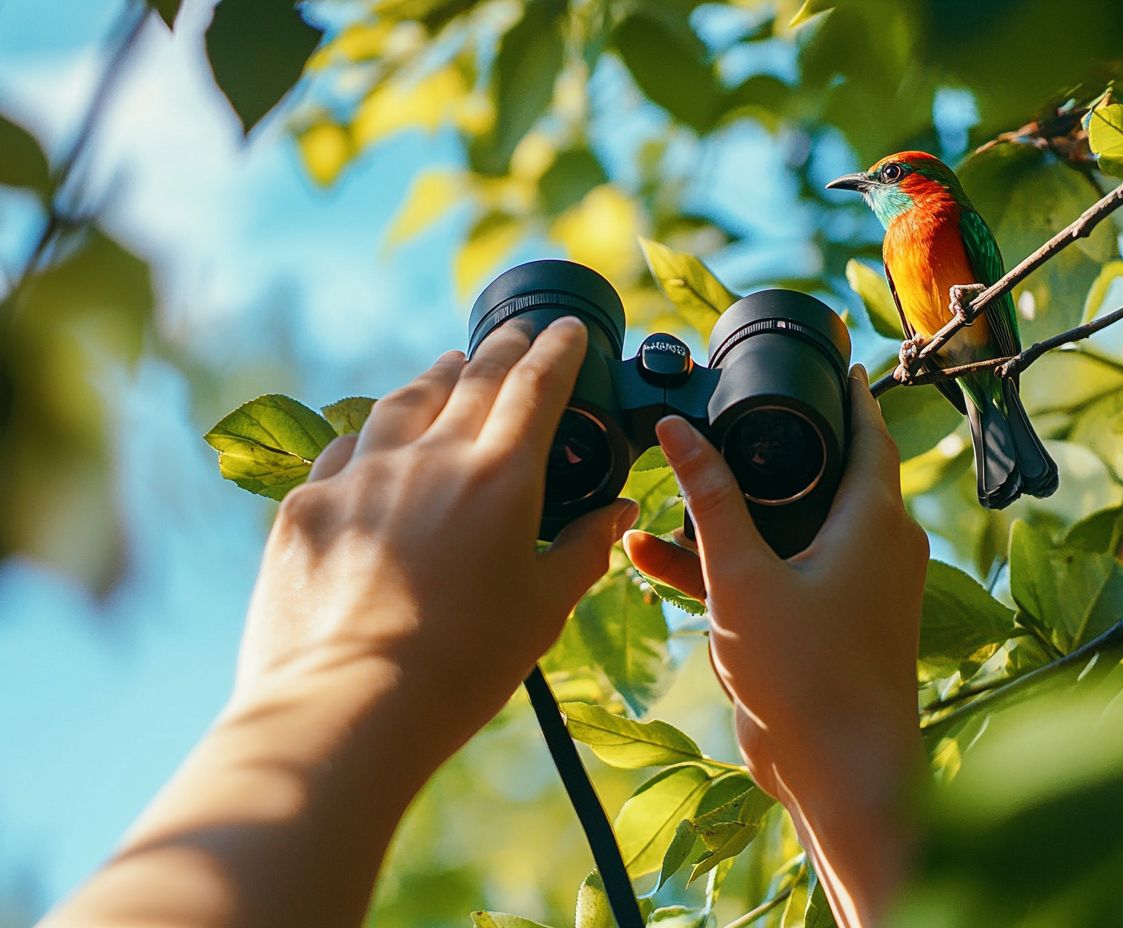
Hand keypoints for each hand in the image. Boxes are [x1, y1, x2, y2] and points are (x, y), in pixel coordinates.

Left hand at [236, 316, 637, 760]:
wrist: (345, 708)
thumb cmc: (463, 668)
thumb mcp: (543, 610)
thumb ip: (584, 548)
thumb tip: (619, 510)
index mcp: (499, 477)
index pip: (536, 386)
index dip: (557, 351)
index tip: (567, 329)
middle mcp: (429, 457)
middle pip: (473, 377)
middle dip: (504, 348)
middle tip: (519, 332)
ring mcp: (361, 474)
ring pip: (404, 399)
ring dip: (438, 375)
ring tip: (453, 366)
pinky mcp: (309, 503)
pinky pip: (347, 446)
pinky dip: (375, 431)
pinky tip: (379, 438)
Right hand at [624, 365, 926, 924]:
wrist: (838, 777)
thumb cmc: (806, 674)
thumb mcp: (740, 576)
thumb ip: (708, 500)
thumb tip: (679, 431)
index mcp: (871, 521)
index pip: (866, 431)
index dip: (845, 391)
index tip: (826, 358)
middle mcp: (873, 548)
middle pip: (818, 477)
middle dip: (762, 455)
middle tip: (718, 422)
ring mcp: (851, 589)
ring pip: (785, 532)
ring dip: (727, 521)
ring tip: (662, 502)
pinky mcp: (826, 625)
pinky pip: (775, 578)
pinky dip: (729, 568)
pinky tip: (656, 560)